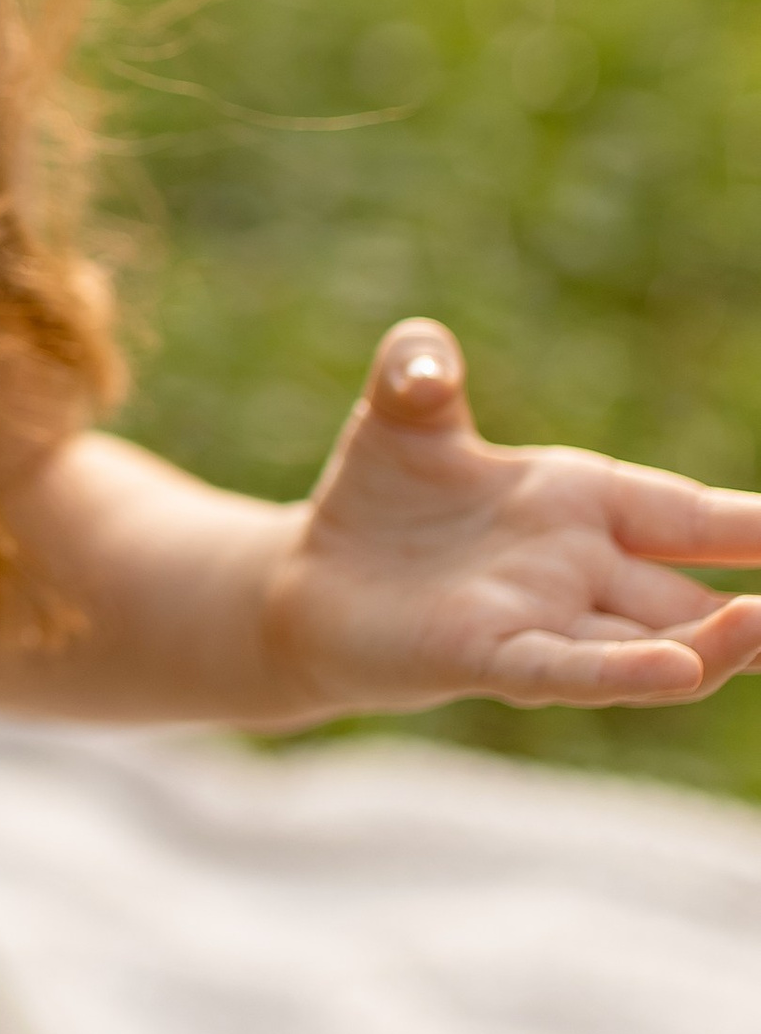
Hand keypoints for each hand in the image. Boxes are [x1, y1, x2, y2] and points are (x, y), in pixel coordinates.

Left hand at [261, 319, 760, 718]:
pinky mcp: (490, 658)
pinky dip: (627, 672)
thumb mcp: (403, 412)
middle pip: (698, 593)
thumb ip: (418, 368)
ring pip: (657, 642)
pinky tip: (683, 669)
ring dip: (720, 642)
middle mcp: (584, 569)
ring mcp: (545, 620)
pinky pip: (571, 670)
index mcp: (588, 502)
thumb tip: (427, 361)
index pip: (697, 515)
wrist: (313, 580)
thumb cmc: (380, 498)